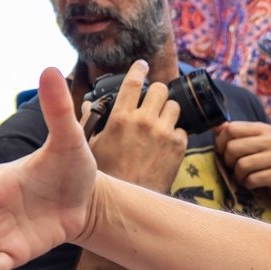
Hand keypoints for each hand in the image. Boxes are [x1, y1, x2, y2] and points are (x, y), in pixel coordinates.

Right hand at [88, 73, 185, 193]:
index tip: (141, 66)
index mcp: (121, 118)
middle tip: (152, 100)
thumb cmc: (106, 174)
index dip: (138, 70)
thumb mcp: (91, 145)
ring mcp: (164, 133)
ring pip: (174, 106)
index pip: (133, 82)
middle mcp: (145, 122)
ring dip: (167, 111)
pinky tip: (165, 142)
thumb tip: (87, 105)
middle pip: (161, 89)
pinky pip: (182, 129)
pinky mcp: (178, 147)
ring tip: (159, 122)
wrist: (126, 203)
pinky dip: (175, 133)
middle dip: (157, 92)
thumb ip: (91, 121)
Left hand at [219, 121, 270, 226]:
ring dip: (238, 176)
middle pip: (233, 148)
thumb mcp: (252, 145)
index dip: (220, 143)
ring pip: (241, 165)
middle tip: (235, 167)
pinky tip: (253, 184)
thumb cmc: (265, 164)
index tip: (224, 152)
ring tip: (244, 177)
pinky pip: (252, 180)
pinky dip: (248, 185)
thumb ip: (235, 134)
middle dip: (228, 162)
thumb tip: (215, 126)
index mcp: (263, 129)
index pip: (231, 129)